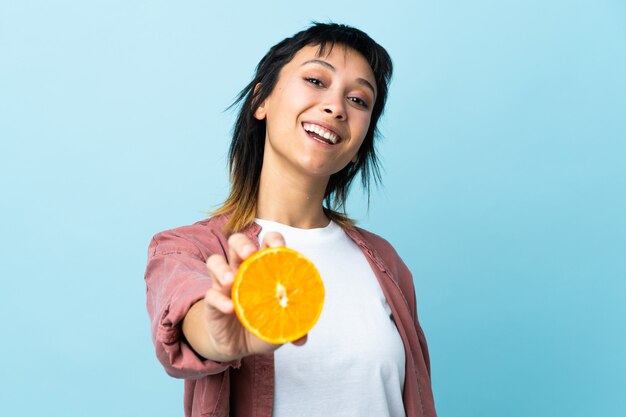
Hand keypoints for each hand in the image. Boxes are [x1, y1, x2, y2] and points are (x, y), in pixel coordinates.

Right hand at [183, 232, 306, 361]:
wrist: (237, 345)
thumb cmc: (261, 324)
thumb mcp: (280, 325)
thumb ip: (293, 327)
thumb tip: (303, 338)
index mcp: (262, 267)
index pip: (266, 243)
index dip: (272, 239)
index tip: (279, 247)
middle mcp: (241, 269)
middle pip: (237, 243)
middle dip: (242, 244)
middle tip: (249, 253)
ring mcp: (224, 284)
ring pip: (215, 262)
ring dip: (222, 268)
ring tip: (231, 279)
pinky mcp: (212, 302)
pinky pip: (211, 295)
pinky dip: (219, 300)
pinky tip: (229, 308)